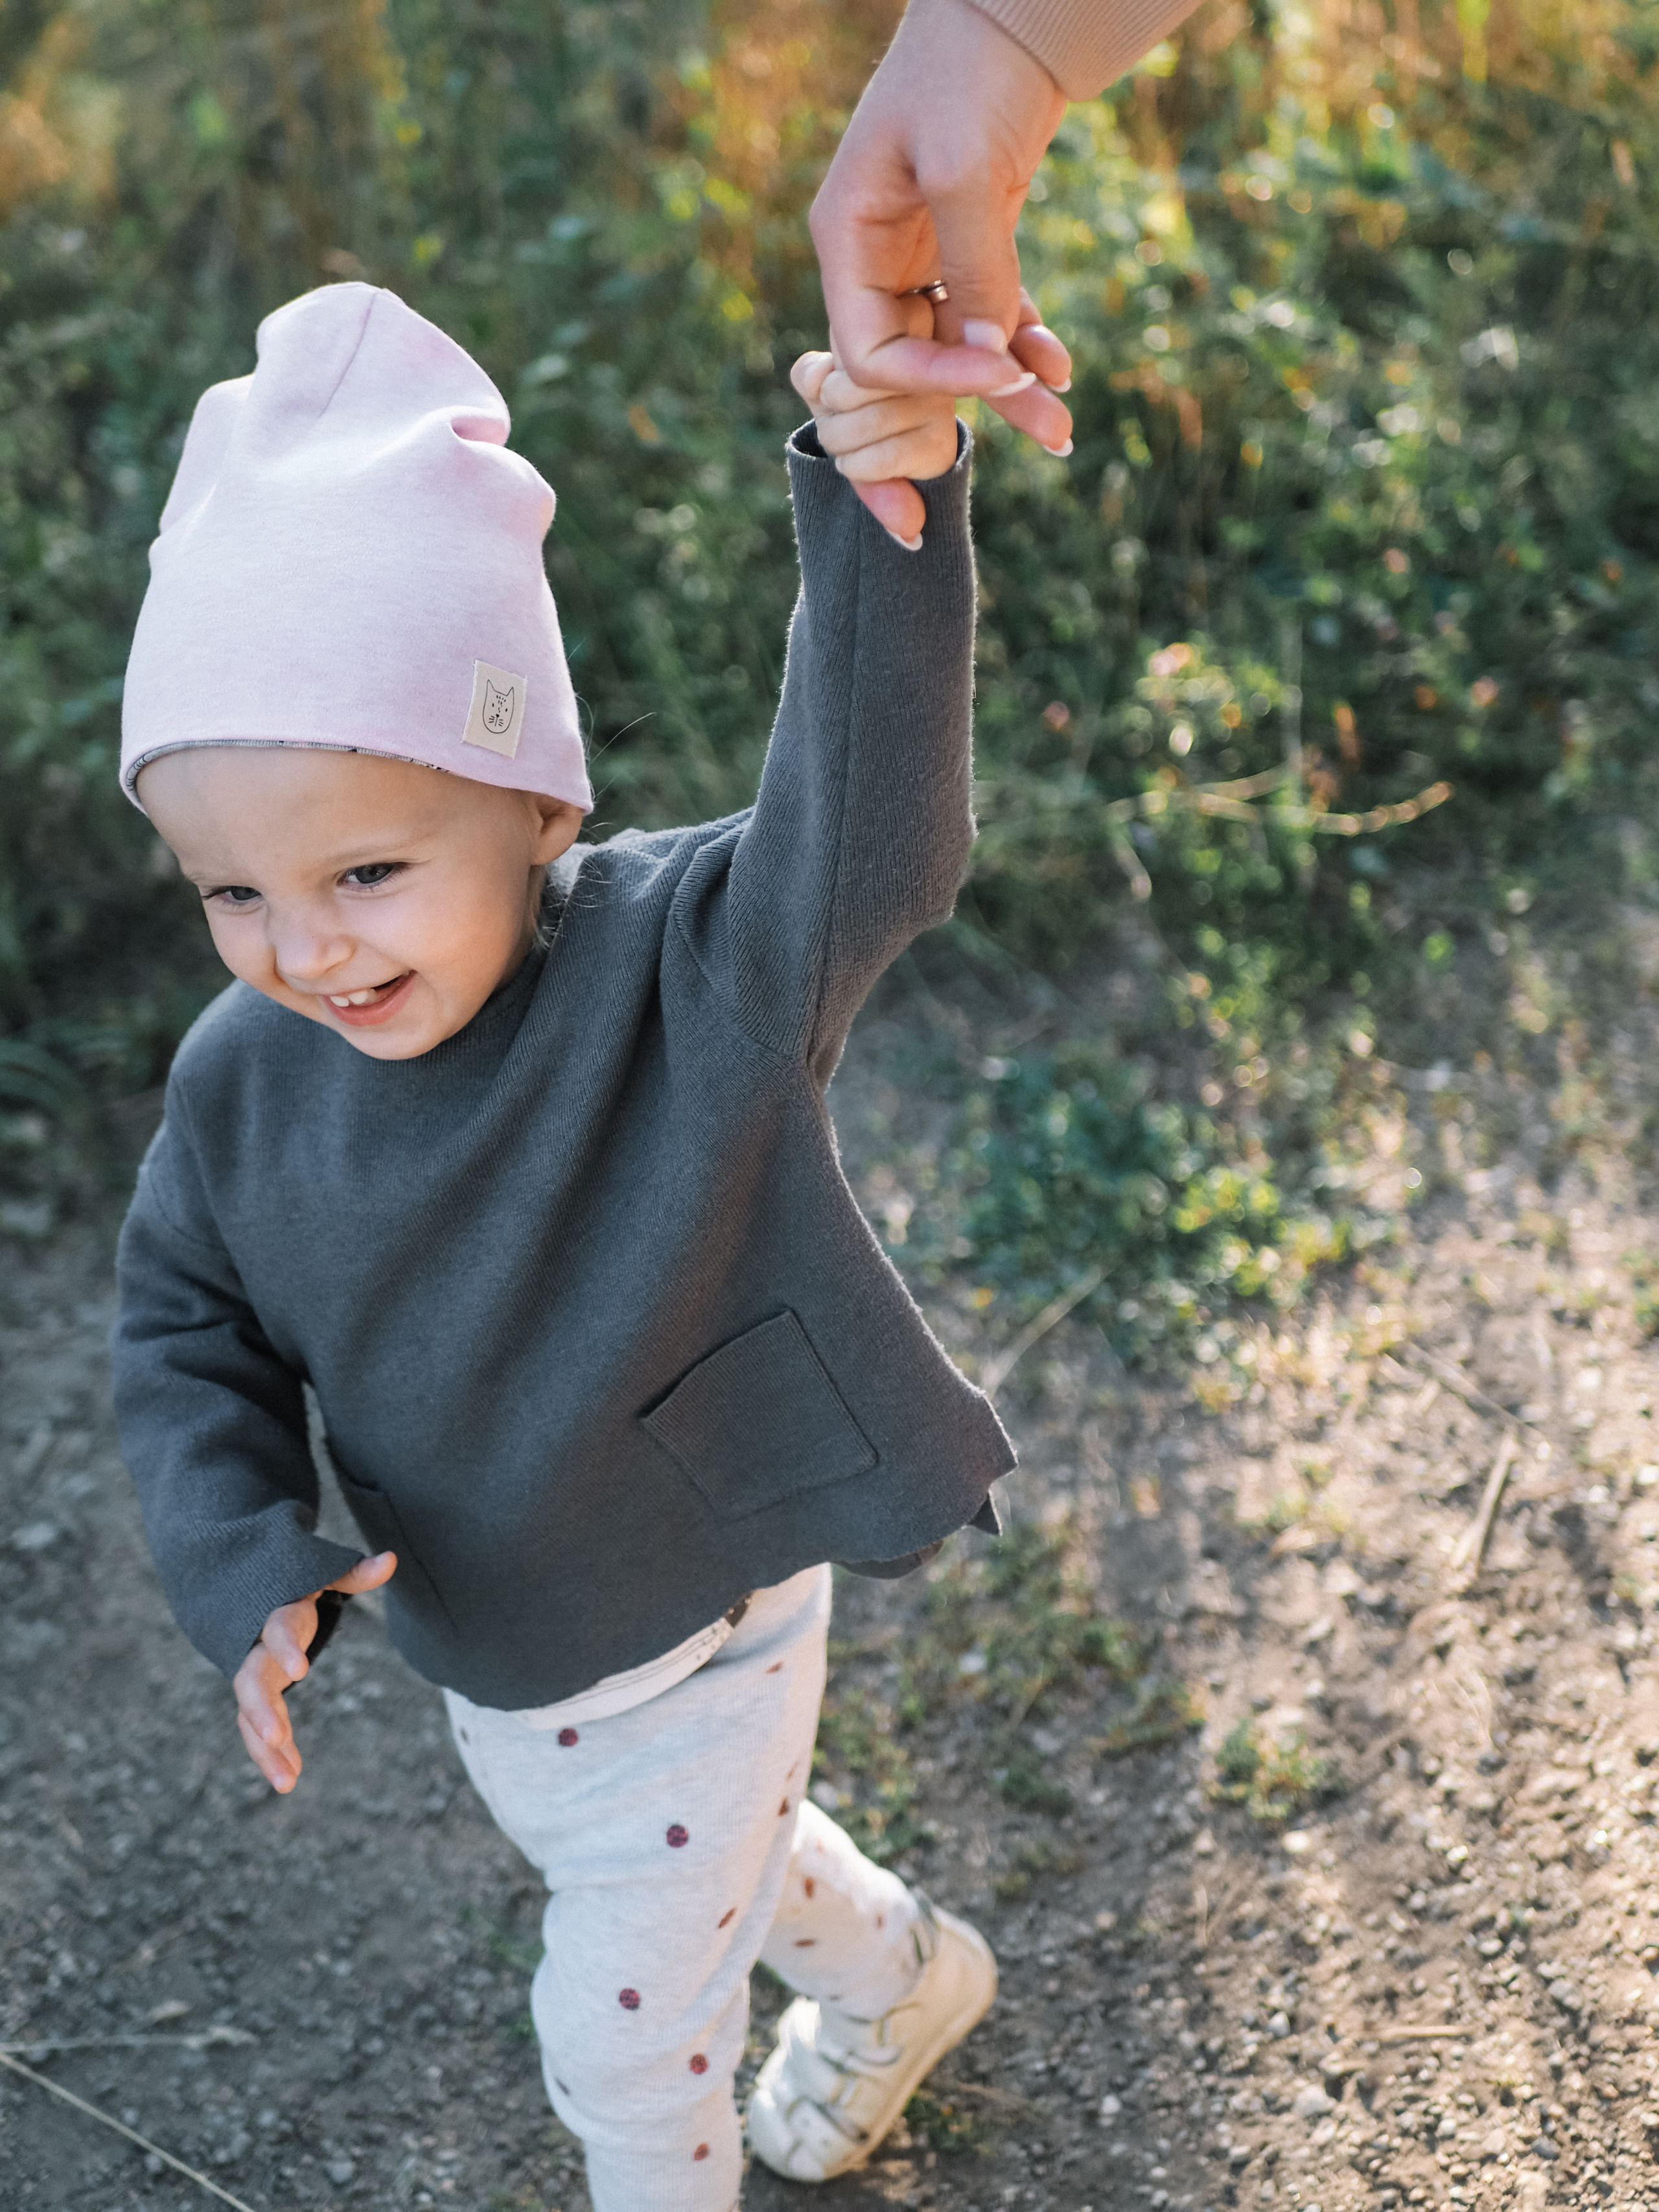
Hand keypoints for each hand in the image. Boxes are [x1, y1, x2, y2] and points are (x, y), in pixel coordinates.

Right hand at [233, 1550, 396, 1792]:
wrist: (244, 1591)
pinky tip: (290, 1777)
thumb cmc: (295, 1582)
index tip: (301, 1672)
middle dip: (260, 1710)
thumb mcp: (324, 1573)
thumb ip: (354, 1573)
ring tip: (287, 1782)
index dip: (286, 1648)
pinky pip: (257, 1727)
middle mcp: (257, 1648)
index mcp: (277, 1614)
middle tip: (277, 1737)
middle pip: (250, 1680)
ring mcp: (253, 1674)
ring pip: (248, 1714)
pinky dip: (271, 1753)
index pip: (278, 1629)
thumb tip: (390, 1559)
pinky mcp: (256, 1695)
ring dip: (264, 1749)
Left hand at [791, 343, 958, 548]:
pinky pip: (882, 459)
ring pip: (866, 425)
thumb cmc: (853, 405)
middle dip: (830, 418)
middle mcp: (930, 355)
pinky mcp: (941, 442)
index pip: (846, 349)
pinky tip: (857, 463)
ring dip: (839, 446)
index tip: (838, 391)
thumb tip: (821, 381)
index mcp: (907, 319)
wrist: (888, 455)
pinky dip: (856, 468)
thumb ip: (810, 375)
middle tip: (840, 423)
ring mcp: (939, 399)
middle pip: (851, 387)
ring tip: (847, 443)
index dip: (828, 384)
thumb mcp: (823, 383)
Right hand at [811, 0, 1074, 533]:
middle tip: (1044, 438)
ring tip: (1063, 427)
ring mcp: (919, 259)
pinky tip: (1060, 368)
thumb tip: (986, 364)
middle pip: (910, 367)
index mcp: (845, 242)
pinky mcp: (965, 249)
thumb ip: (973, 272)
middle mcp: (874, 260)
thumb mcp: (965, 172)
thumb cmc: (966, 74)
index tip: (991, 378)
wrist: (1010, 15)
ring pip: (957, 349)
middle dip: (972, 407)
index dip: (928, 381)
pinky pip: (987, 318)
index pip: (869, 353)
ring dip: (1010, 388)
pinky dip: (1023, 345)